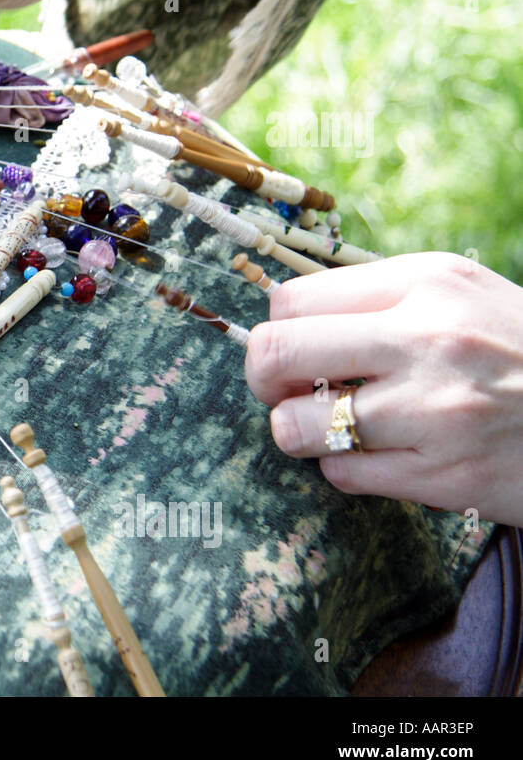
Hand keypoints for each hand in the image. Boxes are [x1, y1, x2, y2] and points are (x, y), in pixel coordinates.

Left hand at [245, 253, 522, 525]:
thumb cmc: (518, 350)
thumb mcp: (459, 295)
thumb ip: (377, 299)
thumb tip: (282, 319)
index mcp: (424, 284)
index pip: (289, 303)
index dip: (277, 332)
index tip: (294, 351)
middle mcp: (427, 339)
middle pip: (274, 356)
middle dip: (263, 381)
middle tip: (286, 392)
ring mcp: (435, 411)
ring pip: (296, 426)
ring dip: (301, 432)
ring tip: (337, 427)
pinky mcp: (446, 475)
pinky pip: (341, 475)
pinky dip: (346, 469)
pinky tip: (383, 456)